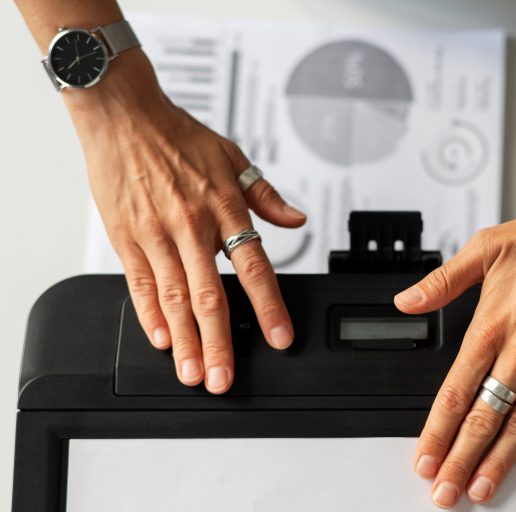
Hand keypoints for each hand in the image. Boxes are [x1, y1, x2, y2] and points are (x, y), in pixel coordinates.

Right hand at [68, 51, 305, 393]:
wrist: (123, 115)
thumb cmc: (178, 136)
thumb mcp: (233, 157)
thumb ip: (265, 196)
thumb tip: (297, 218)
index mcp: (224, 207)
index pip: (253, 266)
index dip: (269, 306)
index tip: (280, 337)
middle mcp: (191, 225)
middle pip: (210, 295)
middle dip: (220, 342)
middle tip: (225, 378)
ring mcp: (156, 235)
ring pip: (174, 298)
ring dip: (186, 340)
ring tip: (195, 372)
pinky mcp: (126, 238)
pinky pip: (140, 284)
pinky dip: (150, 315)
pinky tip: (163, 341)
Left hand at [395, 204, 515, 507]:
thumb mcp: (482, 249)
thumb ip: (441, 282)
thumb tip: (406, 300)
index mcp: (491, 325)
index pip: (456, 392)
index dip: (437, 431)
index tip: (425, 458)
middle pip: (484, 418)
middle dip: (461, 460)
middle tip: (446, 491)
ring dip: (499, 460)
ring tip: (482, 488)